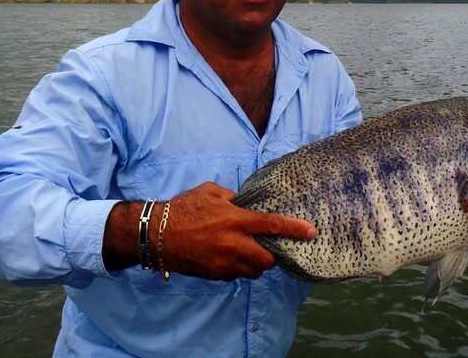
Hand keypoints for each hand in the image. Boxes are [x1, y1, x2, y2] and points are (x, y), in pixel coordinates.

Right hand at [160, 182, 315, 280]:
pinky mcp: (214, 274)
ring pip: (254, 271)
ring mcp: (224, 263)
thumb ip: (233, 197)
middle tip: (267, 246)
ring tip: (247, 251)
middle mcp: (233, 244)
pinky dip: (238, 268)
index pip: (271, 225)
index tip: (311, 232)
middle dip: (272, 254)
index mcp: (235, 220)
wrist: (157, 235)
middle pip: (267, 259)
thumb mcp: (210, 192)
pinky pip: (236, 276)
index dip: (294, 229)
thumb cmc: (184, 208)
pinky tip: (229, 257)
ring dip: (256, 264)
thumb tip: (246, 203)